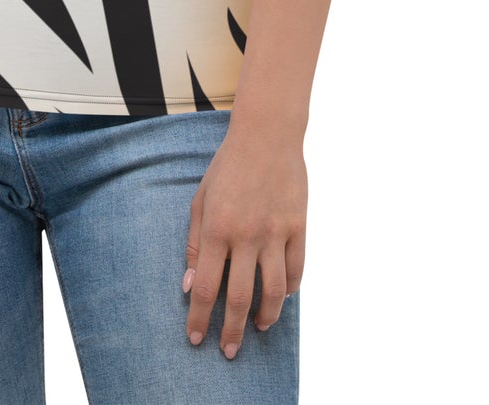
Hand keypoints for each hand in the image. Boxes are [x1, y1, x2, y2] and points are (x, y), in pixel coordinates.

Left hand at [182, 125, 305, 358]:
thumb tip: (190, 285)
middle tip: (228, 351)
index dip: (200, 317)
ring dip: (266, 317)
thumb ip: (196, 243)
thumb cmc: (228, 168)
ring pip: (274, 292)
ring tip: (258, 327)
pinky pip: (296, 271)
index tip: (196, 339)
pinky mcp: (298, 227)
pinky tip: (280, 298)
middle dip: (231, 330)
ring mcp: (276, 232)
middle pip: (239, 297)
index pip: (207, 286)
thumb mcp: (201, 200)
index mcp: (217, 228)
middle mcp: (246, 235)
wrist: (266, 136)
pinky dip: (289, 291)